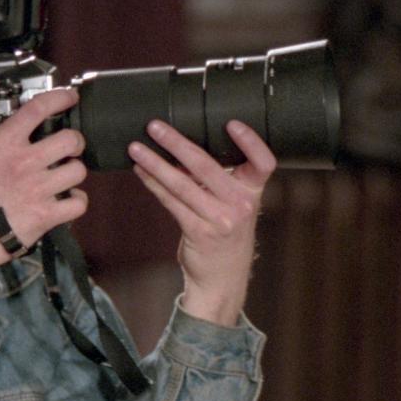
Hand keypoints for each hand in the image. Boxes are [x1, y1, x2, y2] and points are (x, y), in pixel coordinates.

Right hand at [0, 83, 88, 254]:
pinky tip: (65, 201)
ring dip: (74, 173)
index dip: (61, 98)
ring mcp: (37, 190)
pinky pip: (78, 203)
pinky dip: (76, 202)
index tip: (70, 98)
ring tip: (63, 177)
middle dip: (74, 142)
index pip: (40, 108)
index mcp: (4, 143)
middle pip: (71, 140)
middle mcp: (24, 163)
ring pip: (78, 171)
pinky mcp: (45, 216)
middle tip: (67, 149)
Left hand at [129, 120, 275, 325]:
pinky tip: (141, 171)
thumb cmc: (226, 234)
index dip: (250, 141)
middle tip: (155, 126)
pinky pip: (171, 202)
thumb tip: (178, 147)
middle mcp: (240, 205)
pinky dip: (153, 184)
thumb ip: (215, 179)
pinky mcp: (198, 232)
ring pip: (182, 184)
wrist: (222, 278)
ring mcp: (220, 220)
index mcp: (253, 191)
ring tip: (136, 148)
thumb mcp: (232, 204)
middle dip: (177, 143)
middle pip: (207, 166)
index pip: (263, 162)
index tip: (231, 122)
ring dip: (155, 163)